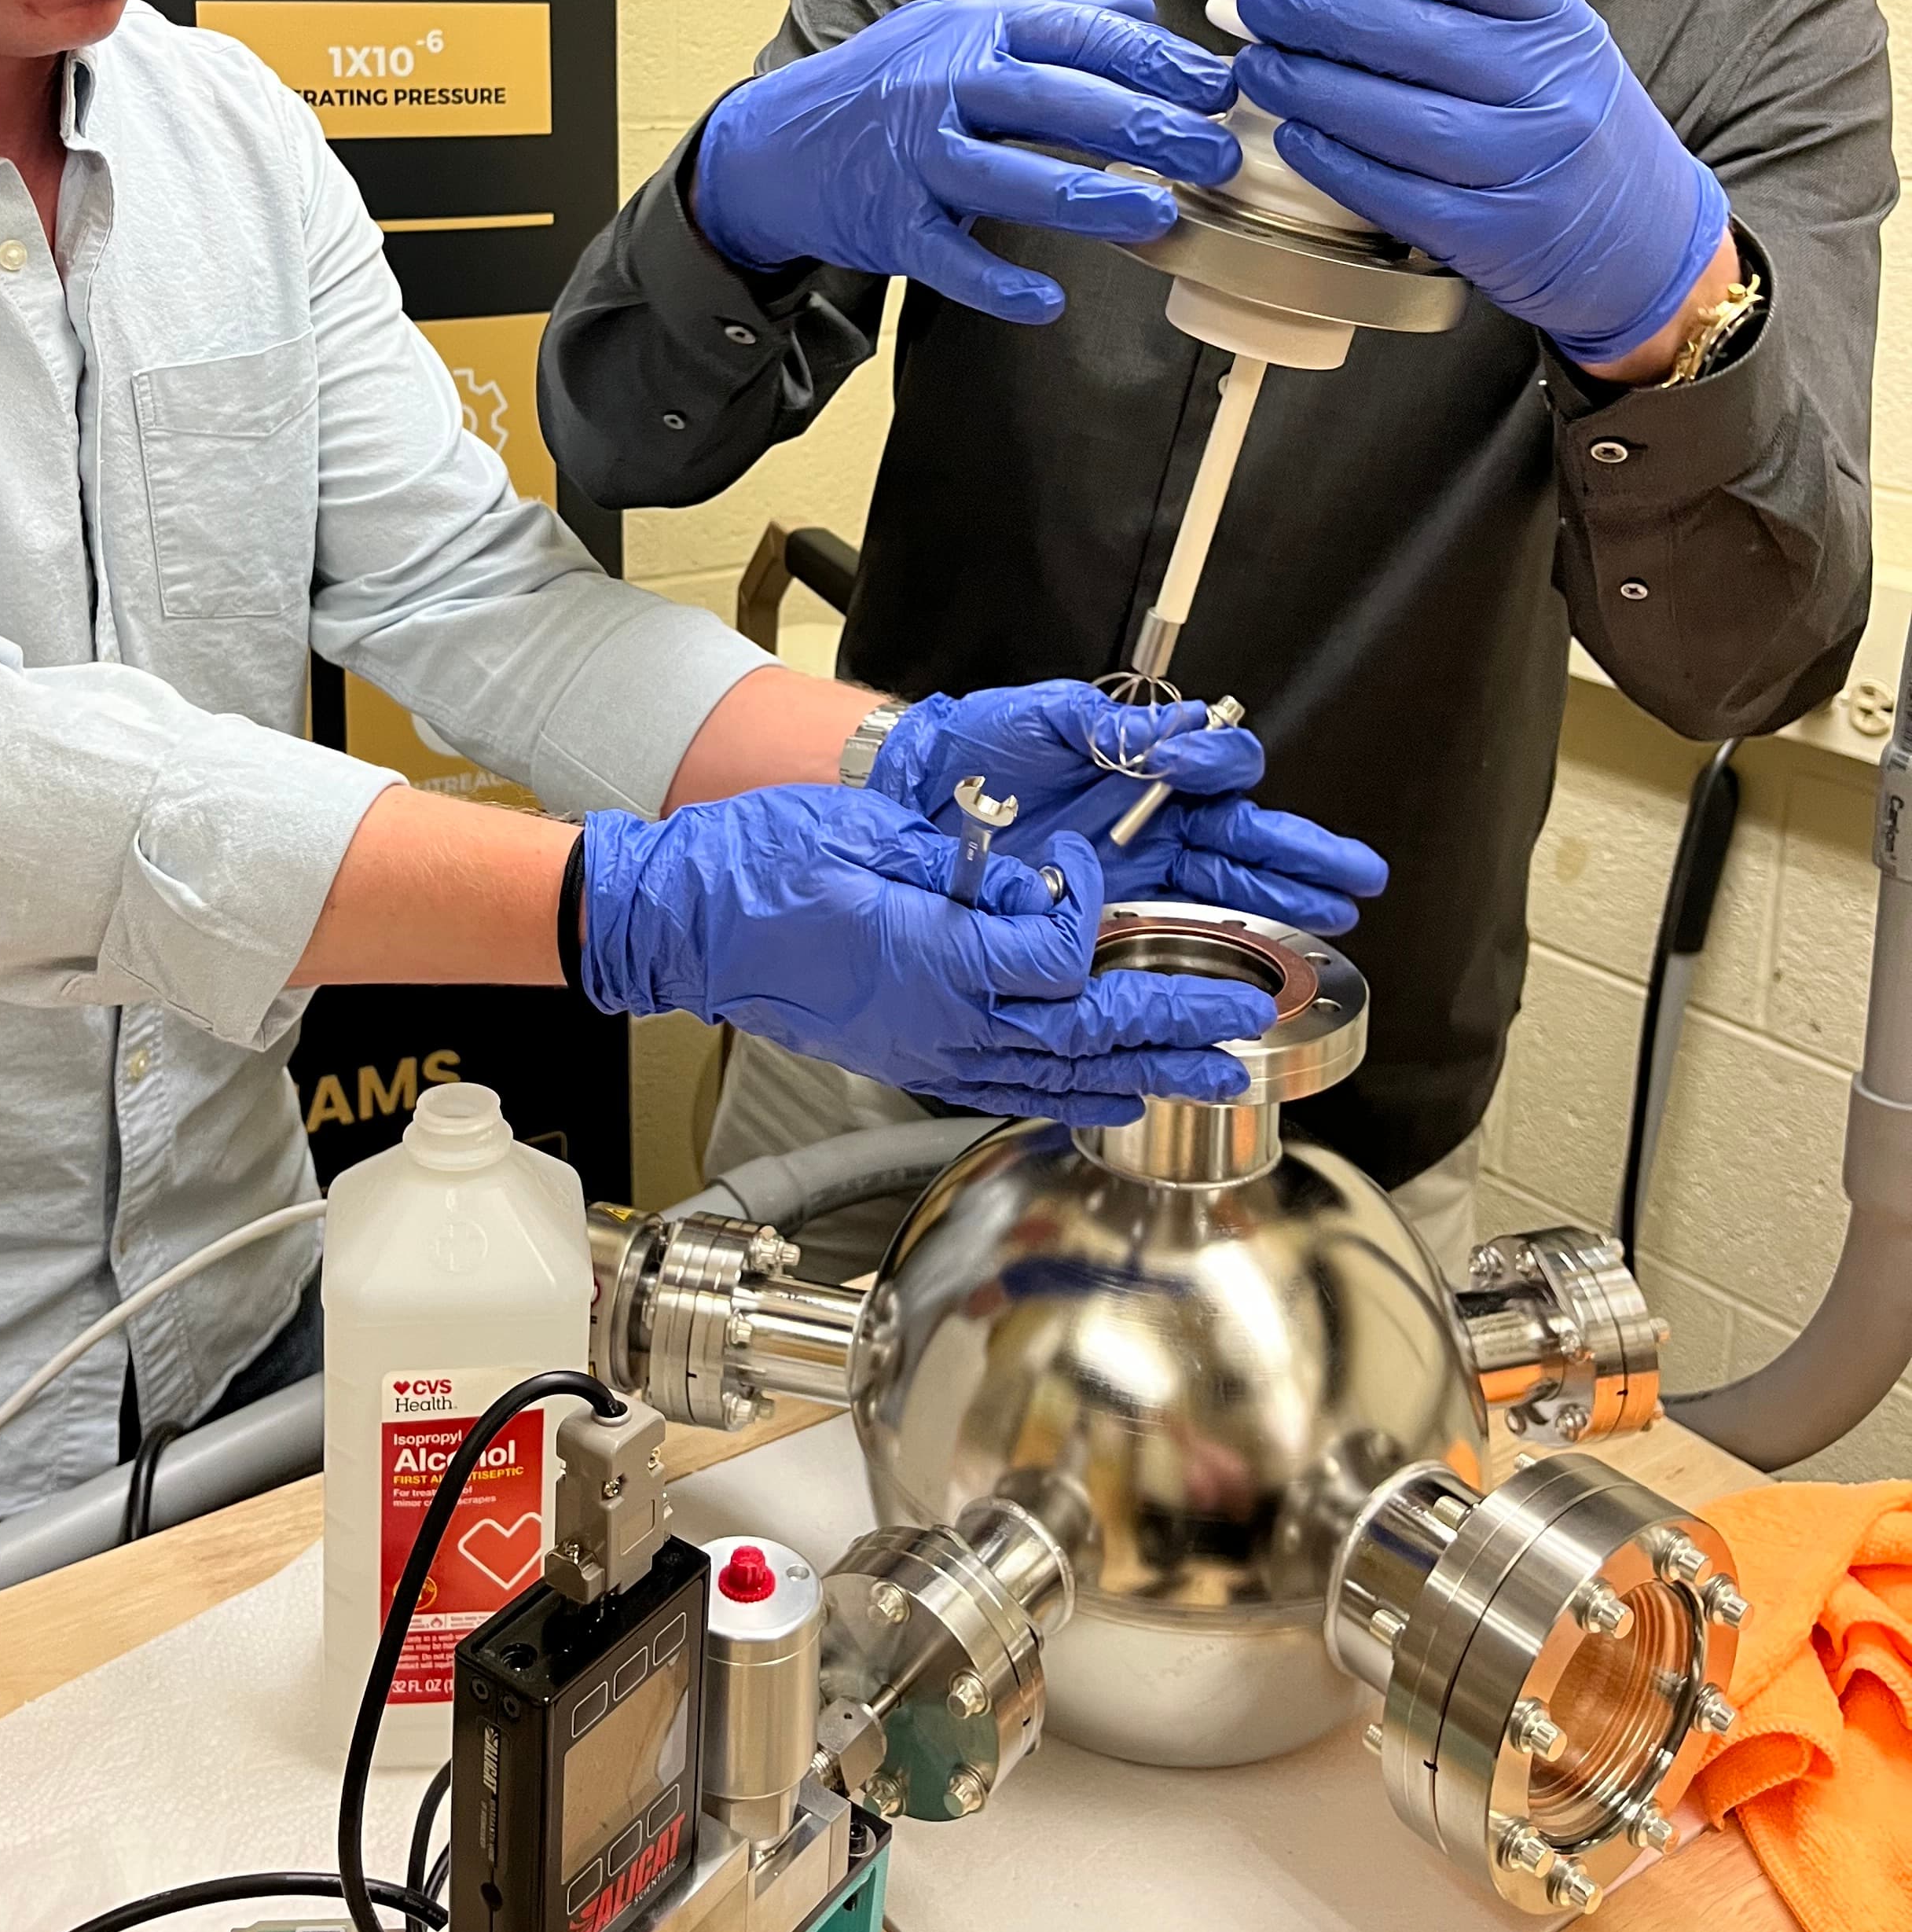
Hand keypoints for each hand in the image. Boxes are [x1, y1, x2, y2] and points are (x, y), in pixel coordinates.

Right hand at [578, 788, 1267, 1121]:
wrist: (686, 927)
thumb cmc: (760, 870)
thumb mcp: (866, 838)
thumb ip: (961, 864)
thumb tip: (1031, 882)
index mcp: (934, 957)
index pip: (1059, 954)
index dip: (1094, 911)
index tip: (1093, 867)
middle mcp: (941, 1018)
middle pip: (1084, 1031)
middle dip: (1174, 1026)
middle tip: (1244, 1022)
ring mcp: (928, 1048)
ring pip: (1060, 1073)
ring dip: (1146, 1073)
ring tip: (1215, 1079)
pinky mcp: (914, 1055)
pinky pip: (1011, 1084)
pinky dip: (1074, 1092)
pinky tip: (1115, 1094)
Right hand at [693, 0, 1239, 323]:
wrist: (773, 143)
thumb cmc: (885, 84)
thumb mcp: (960, 28)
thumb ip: (1053, 20)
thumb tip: (1143, 10)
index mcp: (975, 33)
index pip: (1077, 36)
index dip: (1152, 60)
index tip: (1217, 87)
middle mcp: (945, 86)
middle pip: (1053, 100)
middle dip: (1142, 126)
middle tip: (1214, 154)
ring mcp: (914, 156)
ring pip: (1006, 176)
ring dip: (1085, 199)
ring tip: (1156, 217)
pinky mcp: (888, 222)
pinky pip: (946, 256)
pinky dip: (995, 283)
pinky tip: (1047, 304)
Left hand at [872, 687, 1386, 933]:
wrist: (916, 794)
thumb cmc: (977, 747)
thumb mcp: (1043, 718)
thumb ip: (1111, 723)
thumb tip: (1185, 725)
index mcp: (1142, 765)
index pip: (1217, 769)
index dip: (1220, 768)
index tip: (1198, 770)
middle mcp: (1151, 821)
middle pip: (1245, 837)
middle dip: (1304, 856)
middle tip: (1356, 875)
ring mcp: (1136, 871)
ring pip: (1229, 886)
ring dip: (1286, 900)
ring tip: (1337, 914)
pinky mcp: (1106, 916)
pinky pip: (1176, 930)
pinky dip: (1225, 945)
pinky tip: (1266, 958)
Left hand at [1232, 0, 1729, 368]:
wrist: (1644, 239)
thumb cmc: (1574, 126)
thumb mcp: (1552, 45)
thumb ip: (1473, 3)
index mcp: (1561, 26)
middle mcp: (1550, 92)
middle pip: (1420, 40)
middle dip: (1323, 16)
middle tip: (1265, 3)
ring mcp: (1524, 166)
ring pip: (1402, 119)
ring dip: (1315, 89)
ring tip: (1262, 66)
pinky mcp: (1492, 234)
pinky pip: (1398, 194)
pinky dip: (1337, 164)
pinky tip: (1296, 137)